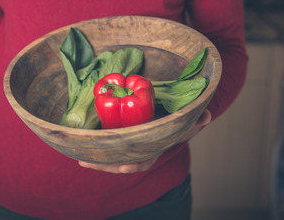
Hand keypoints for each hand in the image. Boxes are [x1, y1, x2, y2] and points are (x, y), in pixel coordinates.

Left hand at [78, 109, 211, 173]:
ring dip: (95, 160)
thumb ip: (194, 120)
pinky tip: (77, 148)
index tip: (125, 169)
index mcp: (151, 149)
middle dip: (105, 166)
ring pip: (109, 158)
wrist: (162, 123)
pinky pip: (104, 148)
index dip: (135, 164)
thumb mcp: (184, 123)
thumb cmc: (173, 124)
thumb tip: (206, 114)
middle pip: (120, 163)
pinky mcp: (116, 141)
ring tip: (81, 160)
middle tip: (87, 161)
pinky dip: (92, 150)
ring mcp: (126, 148)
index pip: (144, 160)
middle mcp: (137, 152)